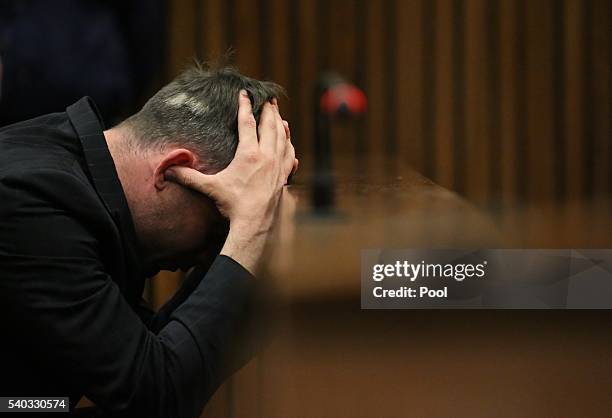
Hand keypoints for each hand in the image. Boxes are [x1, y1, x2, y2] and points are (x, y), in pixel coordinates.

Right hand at [166, 90, 296, 273]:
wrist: (254, 223)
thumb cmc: (233, 204)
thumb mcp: (210, 187)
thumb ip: (189, 177)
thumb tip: (167, 171)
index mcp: (249, 154)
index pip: (247, 123)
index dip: (245, 106)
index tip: (245, 93)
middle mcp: (267, 156)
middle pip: (270, 126)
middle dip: (269, 111)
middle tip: (269, 99)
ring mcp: (278, 166)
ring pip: (283, 139)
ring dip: (281, 126)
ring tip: (279, 116)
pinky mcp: (283, 177)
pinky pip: (290, 156)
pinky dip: (290, 146)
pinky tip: (290, 144)